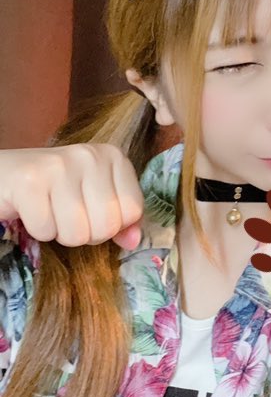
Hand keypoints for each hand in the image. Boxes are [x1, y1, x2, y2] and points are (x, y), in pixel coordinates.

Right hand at [0, 144, 144, 250]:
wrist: (4, 174)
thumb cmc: (54, 188)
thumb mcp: (93, 197)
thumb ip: (120, 218)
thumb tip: (133, 241)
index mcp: (112, 155)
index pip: (133, 211)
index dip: (111, 224)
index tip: (90, 210)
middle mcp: (89, 155)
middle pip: (107, 225)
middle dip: (85, 233)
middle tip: (66, 214)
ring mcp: (59, 165)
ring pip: (77, 233)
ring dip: (60, 234)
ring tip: (50, 211)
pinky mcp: (30, 181)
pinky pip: (46, 231)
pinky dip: (37, 230)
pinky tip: (32, 210)